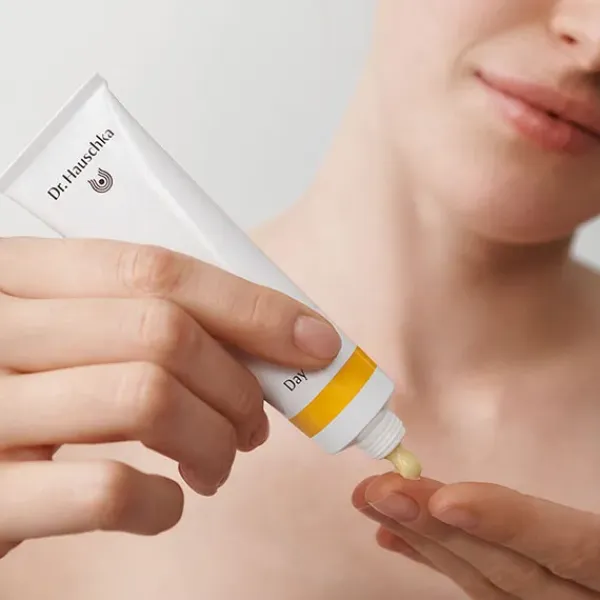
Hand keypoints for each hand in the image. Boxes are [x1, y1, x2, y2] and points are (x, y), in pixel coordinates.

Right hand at [0, 237, 339, 556]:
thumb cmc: (18, 382)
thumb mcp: (63, 329)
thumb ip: (137, 317)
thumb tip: (265, 339)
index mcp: (18, 273)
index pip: (156, 269)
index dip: (251, 306)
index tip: (313, 340)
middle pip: (163, 333)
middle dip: (239, 384)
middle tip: (256, 421)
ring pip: (147, 400)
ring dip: (214, 440)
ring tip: (218, 461)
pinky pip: (105, 492)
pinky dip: (163, 503)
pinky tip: (166, 502)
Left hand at [353, 473, 599, 598]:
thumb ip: (580, 526)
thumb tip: (488, 492)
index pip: (575, 549)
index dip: (510, 525)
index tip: (447, 501)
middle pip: (512, 572)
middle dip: (440, 530)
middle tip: (378, 489)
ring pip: (489, 583)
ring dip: (424, 540)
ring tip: (374, 502)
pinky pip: (485, 588)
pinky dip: (438, 559)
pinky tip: (396, 536)